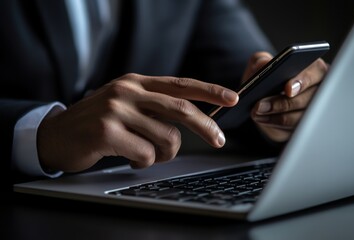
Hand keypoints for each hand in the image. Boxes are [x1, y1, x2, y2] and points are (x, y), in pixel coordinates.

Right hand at [37, 73, 238, 171]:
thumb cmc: (97, 121)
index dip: (209, 91)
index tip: (231, 98)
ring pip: (166, 137)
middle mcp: (127, 91)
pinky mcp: (107, 131)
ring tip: (144, 152)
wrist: (56, 134)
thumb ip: (154, 105)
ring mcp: (116, 109)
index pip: (180, 84)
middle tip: (218, 140)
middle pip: (181, 109)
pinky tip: (128, 157)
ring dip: (162, 152)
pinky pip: (145, 154)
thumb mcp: (126, 103)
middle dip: (206, 127)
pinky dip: (142, 161)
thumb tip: (193, 118)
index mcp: (136, 82)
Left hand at [244, 52, 328, 141]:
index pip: (316, 72)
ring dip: (275, 116)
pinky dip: (274, 124)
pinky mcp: (304, 125)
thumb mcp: (259, 65)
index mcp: (313, 68)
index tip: (288, 89)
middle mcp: (319, 88)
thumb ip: (260, 60)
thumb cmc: (266, 77)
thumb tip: (264, 64)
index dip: (303, 81)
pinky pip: (292, 128)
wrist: (261, 99)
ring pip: (300, 116)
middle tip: (260, 105)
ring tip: (256, 112)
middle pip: (308, 98)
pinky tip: (261, 119)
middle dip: (282, 103)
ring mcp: (313, 109)